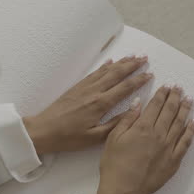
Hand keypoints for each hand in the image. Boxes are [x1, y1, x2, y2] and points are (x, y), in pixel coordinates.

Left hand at [23, 55, 152, 154]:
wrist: (43, 130)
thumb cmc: (68, 137)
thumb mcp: (94, 137)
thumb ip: (115, 124)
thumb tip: (133, 110)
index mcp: (100, 104)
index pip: (124, 88)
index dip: (139, 80)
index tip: (150, 74)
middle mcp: (94, 92)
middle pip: (117, 74)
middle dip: (132, 65)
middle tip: (145, 57)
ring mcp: (84, 88)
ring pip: (106, 71)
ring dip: (121, 62)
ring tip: (133, 56)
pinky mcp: (76, 88)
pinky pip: (94, 73)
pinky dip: (104, 66)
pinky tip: (110, 62)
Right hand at [96, 86, 193, 193]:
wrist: (124, 189)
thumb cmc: (114, 165)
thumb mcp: (113, 138)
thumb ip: (127, 119)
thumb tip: (138, 103)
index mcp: (143, 127)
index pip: (156, 105)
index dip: (162, 94)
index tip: (167, 86)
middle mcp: (159, 134)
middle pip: (170, 111)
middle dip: (175, 97)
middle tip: (179, 88)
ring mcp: (168, 147)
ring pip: (180, 124)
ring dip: (185, 110)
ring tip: (188, 100)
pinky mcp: (174, 160)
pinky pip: (186, 142)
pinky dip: (190, 131)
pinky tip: (193, 124)